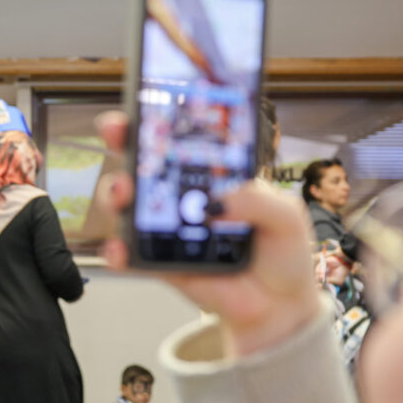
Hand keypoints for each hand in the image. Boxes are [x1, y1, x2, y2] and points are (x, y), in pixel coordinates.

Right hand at [95, 111, 320, 357]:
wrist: (278, 306)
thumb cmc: (282, 252)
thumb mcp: (286, 216)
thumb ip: (260, 201)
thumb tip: (222, 200)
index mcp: (213, 172)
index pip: (182, 135)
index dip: (161, 113)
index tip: (148, 97)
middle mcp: (182, 194)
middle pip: (142, 157)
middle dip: (122, 137)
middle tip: (119, 130)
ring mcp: (165, 227)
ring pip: (127, 201)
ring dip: (115, 191)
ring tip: (124, 193)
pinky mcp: (159, 263)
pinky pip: (130, 254)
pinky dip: (118, 250)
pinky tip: (120, 248)